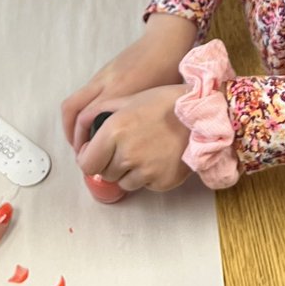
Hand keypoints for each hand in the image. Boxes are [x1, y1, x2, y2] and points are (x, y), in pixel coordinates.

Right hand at [62, 13, 196, 151]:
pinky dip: (83, 111)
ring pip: (75, 101)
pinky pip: (84, 94)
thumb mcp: (156, 103)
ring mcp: (101, 76)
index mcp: (120, 91)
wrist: (165, 42)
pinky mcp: (103, 72)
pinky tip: (95, 123)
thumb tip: (127, 147)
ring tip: (83, 140)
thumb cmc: (168, 72)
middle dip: (71, 133)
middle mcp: (105, 83)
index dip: (83, 141)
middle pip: (72, 110)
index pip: (87, 119)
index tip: (90, 157)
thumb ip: (139, 123)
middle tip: (80, 151)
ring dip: (73, 123)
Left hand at [76, 86, 190, 191]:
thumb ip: (98, 114)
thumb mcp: (129, 99)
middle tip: (124, 150)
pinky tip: (159, 157)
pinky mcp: (162, 182)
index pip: (86, 163)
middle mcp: (127, 154)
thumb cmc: (165, 103)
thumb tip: (82, 135)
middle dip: (109, 164)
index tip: (94, 155)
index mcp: (114, 131)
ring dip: (129, 172)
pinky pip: (146, 185)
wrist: (202, 115)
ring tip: (145, 151)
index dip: (88, 160)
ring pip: (124, 182)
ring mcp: (146, 171)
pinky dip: (149, 176)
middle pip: (104, 174)